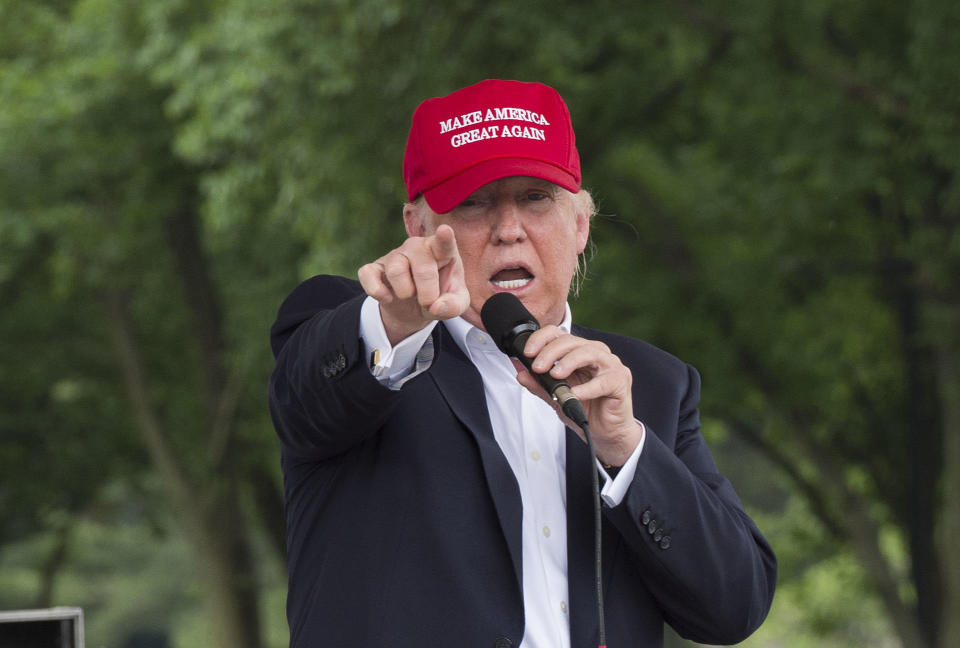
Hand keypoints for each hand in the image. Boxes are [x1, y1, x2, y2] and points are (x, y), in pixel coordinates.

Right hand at [358, 224, 469, 344]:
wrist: (415, 308)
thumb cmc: (439, 297)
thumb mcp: (455, 305)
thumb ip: (453, 306)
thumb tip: (434, 307)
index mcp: (442, 252)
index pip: (444, 243)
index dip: (444, 237)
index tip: (445, 231)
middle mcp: (418, 247)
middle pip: (422, 269)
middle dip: (427, 295)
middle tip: (428, 302)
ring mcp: (395, 255)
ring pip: (396, 271)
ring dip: (405, 293)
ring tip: (410, 295)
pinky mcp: (374, 267)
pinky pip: (368, 274)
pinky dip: (377, 291)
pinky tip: (388, 297)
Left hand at [513, 327, 642, 465]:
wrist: (607, 433)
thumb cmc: (586, 409)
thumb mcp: (557, 398)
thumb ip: (540, 385)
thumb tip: (521, 374)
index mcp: (579, 352)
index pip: (559, 334)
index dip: (542, 339)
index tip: (527, 353)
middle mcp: (596, 353)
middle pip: (571, 341)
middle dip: (550, 353)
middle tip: (537, 367)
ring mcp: (610, 366)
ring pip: (589, 353)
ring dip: (568, 362)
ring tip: (555, 375)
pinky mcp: (620, 381)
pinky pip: (604, 381)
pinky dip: (587, 387)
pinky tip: (575, 394)